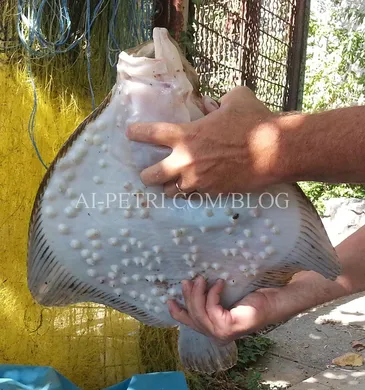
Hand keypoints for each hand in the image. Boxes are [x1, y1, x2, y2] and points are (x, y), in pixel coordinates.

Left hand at [126, 86, 280, 195]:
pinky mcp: (212, 193)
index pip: (151, 134)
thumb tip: (215, 102)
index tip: (130, 133)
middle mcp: (186, 161)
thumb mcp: (236, 99)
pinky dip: (191, 193)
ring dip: (168, 186)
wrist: (275, 151)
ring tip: (172, 182)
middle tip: (148, 172)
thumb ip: (219, 100)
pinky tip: (194, 188)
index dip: (137, 133)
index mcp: (187, 135)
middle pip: (151, 175)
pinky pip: (193, 197)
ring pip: (170, 191)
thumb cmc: (255, 121)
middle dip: (146, 174)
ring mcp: (198, 180)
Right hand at [167, 271, 349, 345]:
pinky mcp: (232, 328)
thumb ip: (216, 288)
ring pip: (200, 317)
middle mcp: (221, 333)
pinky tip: (219, 283)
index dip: (179, 314)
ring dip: (197, 296)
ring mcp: (226, 333)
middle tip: (189, 279)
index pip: (193, 323)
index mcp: (219, 324)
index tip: (168, 299)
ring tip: (201, 278)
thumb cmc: (259, 288)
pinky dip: (212, 296)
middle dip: (187, 299)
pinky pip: (212, 312)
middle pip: (193, 320)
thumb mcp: (231, 288)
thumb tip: (197, 273)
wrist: (282, 293)